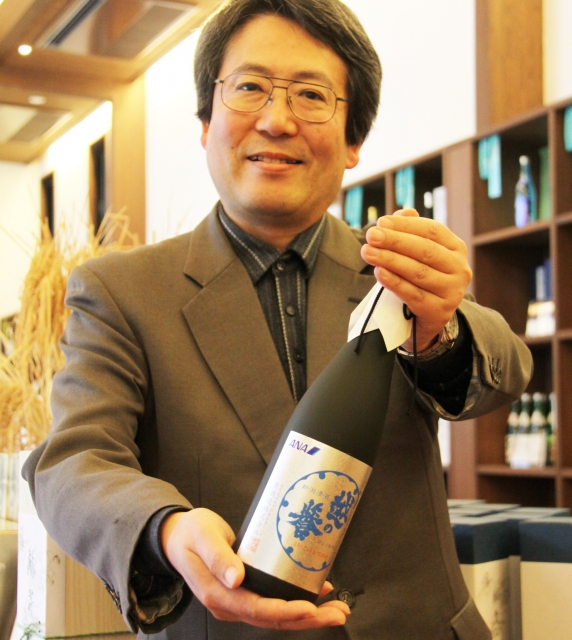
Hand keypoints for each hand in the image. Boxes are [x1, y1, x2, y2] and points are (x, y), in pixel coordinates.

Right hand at [160, 508, 349, 628]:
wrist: (177, 536)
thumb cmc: (190, 533)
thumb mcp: (202, 537)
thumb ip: (218, 557)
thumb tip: (236, 579)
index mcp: (217, 594)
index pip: (256, 609)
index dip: (285, 610)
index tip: (310, 607)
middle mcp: (229, 603)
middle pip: (273, 619)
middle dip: (308, 618)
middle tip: (338, 612)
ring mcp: (237, 601)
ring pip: (276, 615)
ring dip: (308, 615)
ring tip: (336, 609)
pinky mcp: (244, 593)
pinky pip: (273, 603)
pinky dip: (296, 602)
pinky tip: (317, 594)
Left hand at [361, 209, 471, 350]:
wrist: (425, 320)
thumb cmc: (419, 280)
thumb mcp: (418, 255)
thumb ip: (412, 232)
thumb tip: (403, 213)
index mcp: (456, 249)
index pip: (432, 231)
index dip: (406, 225)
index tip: (381, 222)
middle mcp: (459, 269)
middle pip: (424, 250)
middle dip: (394, 241)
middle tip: (371, 235)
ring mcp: (452, 292)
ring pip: (418, 272)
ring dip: (390, 260)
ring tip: (368, 252)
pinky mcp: (438, 312)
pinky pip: (413, 294)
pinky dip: (395, 282)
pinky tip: (379, 273)